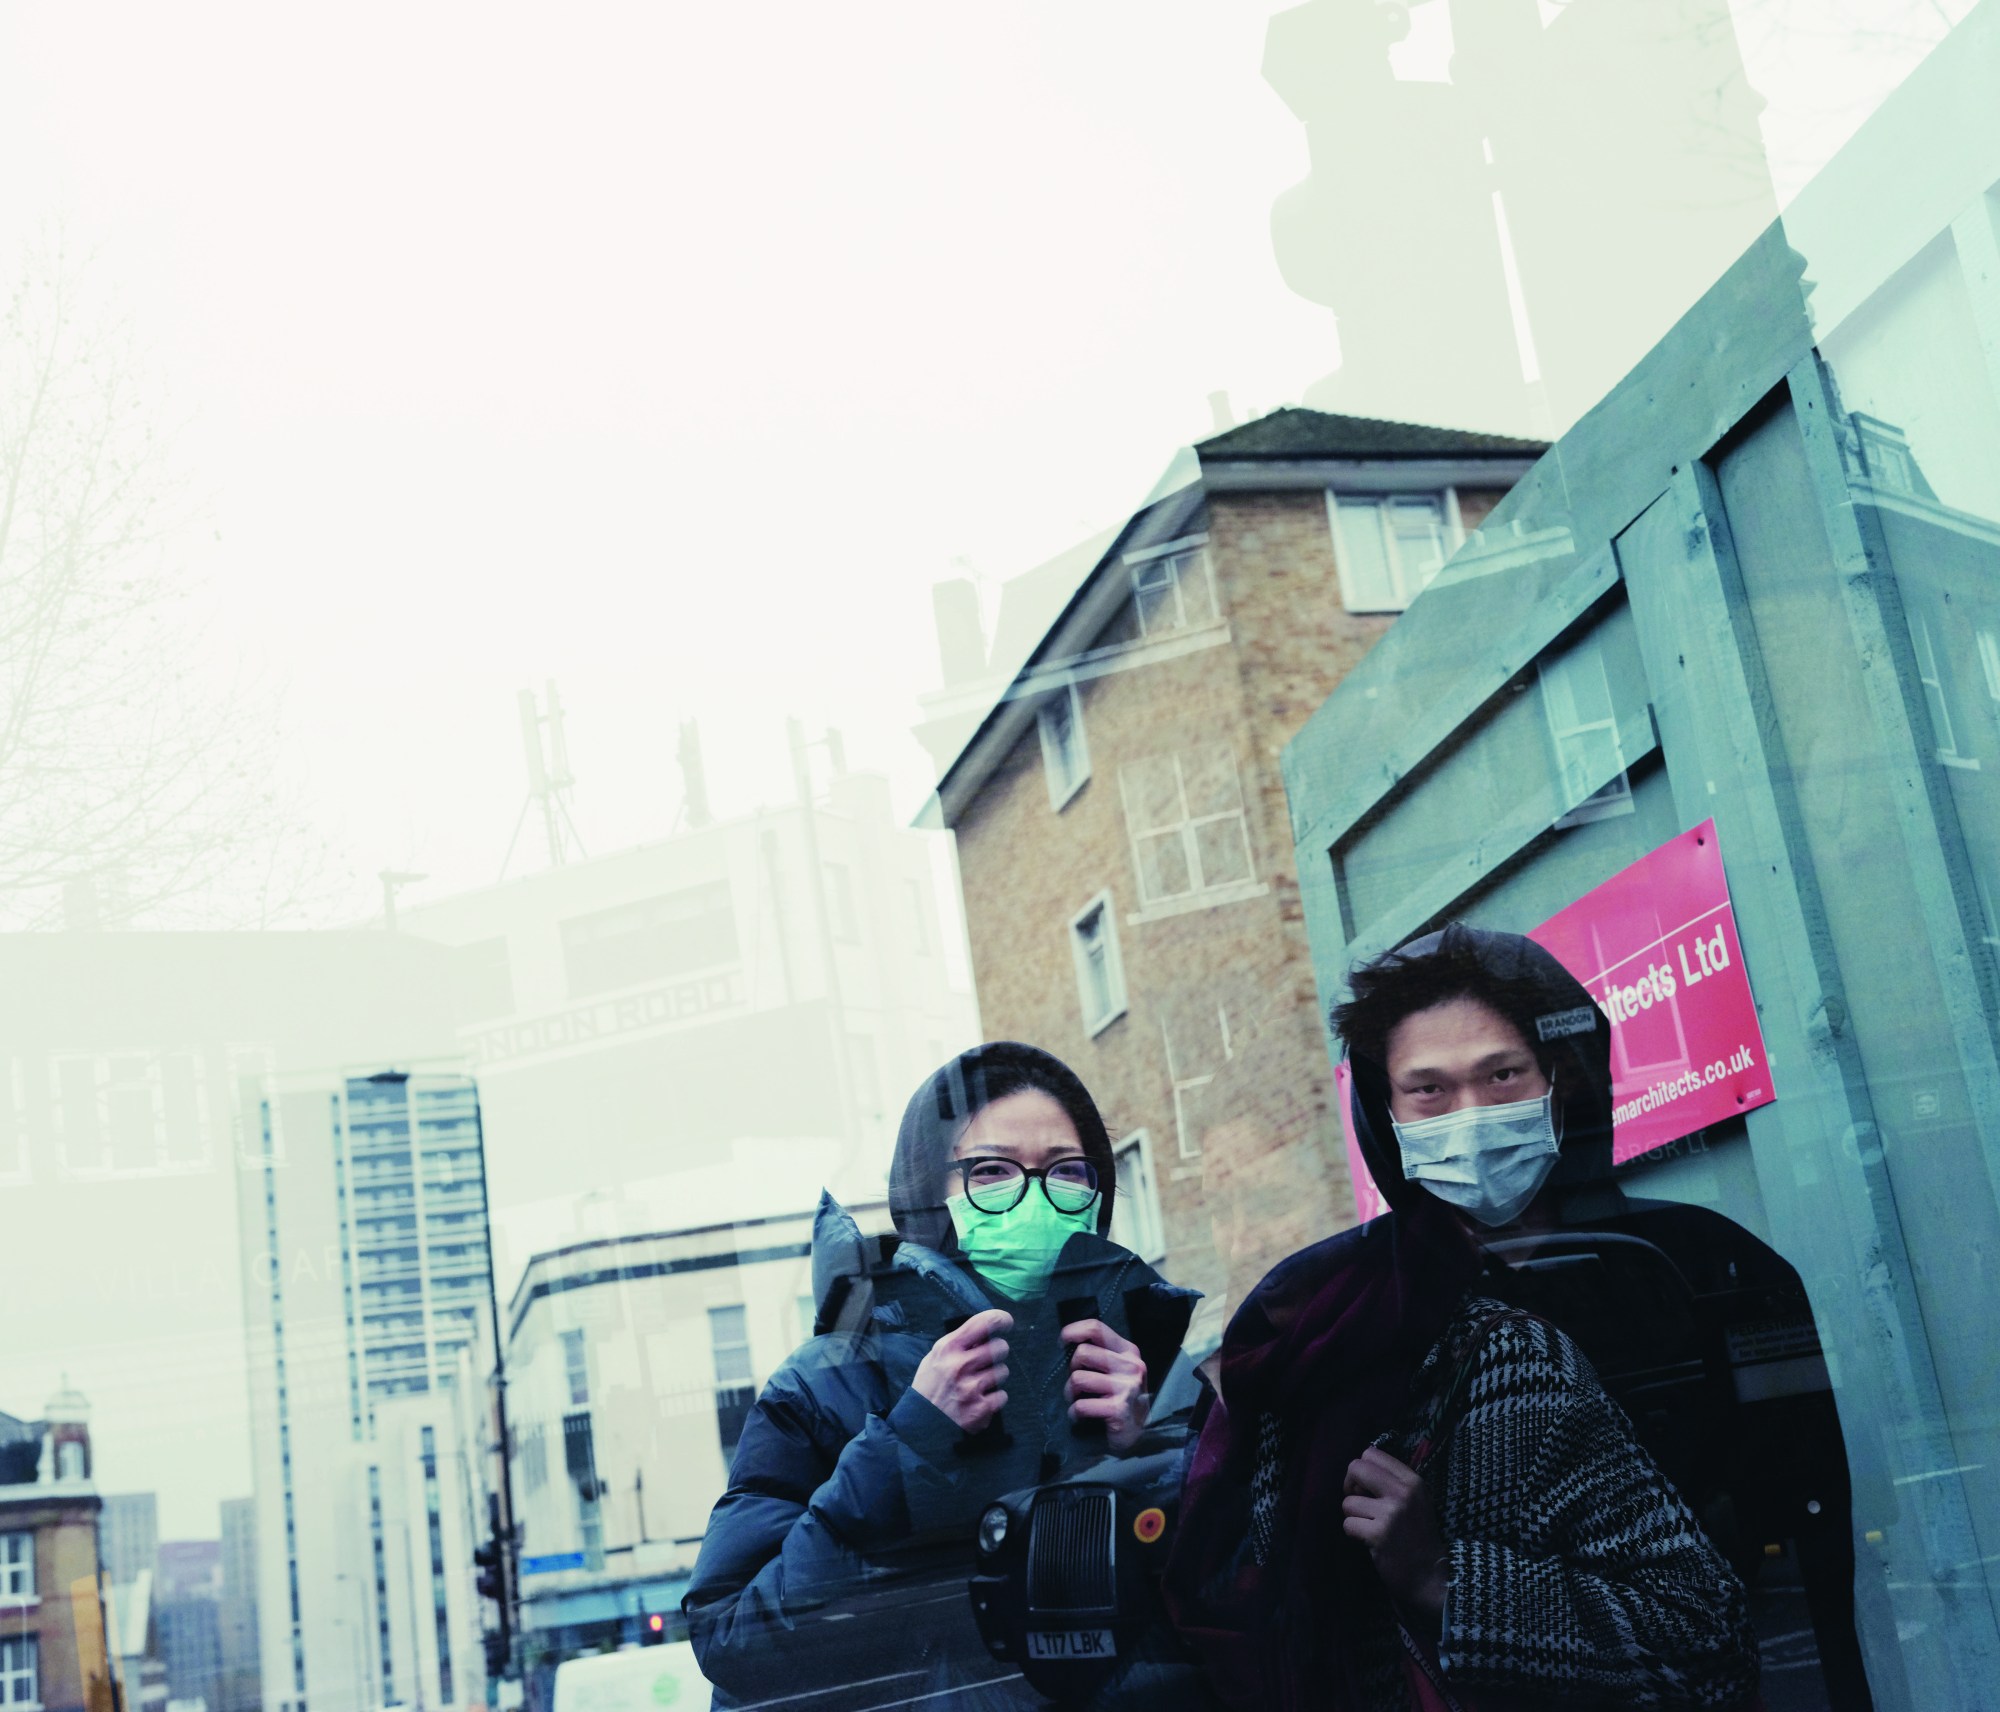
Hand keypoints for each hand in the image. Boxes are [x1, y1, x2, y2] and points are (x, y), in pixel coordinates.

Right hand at [912, 1310, 1012, 1432]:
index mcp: (948, 1348)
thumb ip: (959, 1343)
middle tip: (986, 1361)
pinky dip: (994, 1398)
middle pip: (1000, 1347)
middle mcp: (960, 1366)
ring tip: (977, 1384)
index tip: (1006, 1322)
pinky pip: (1002, 1395)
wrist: (920, 1426)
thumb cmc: (930, 1388)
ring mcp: (971, 1388)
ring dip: (995, 1377)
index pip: (984, 1323)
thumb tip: (986, 1333)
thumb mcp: (935, 1357)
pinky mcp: (980, 1409)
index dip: (1001, 1319)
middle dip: (997, 1352)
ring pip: (1003, 1371)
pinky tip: (979, 1400)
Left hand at [1061, 1319, 1149, 1452]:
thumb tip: (1070, 1343)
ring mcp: (1126, 1387)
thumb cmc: (1123, 1398)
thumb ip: (1102, 1353)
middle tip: (1077, 1384)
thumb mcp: (1119, 1369)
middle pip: (1083, 1353)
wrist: (1140, 1435)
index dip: (1073, 1331)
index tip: (1062, 1342)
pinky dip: (1074, 1413)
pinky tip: (1080, 1416)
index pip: (1096, 1328)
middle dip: (1072, 1369)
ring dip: (1070, 1392)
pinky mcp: (1118, 1409)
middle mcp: (1131, 1366)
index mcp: (1129, 1351)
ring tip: (1076, 1400)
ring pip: (1078, 1378)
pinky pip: (1081, 1405)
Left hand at [1342, 1448, 1448, 1615]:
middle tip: (1359, 1503)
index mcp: (1412, 1480)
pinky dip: (1354, 1533)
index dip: (1362, 1470)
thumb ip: (1391, 1481)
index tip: (1366, 1487)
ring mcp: (1391, 1514)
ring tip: (1370, 1526)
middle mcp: (1403, 1493)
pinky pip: (1348, 1524)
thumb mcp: (1415, 1500)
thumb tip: (1357, 1469)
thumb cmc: (1418, 1534)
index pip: (1372, 1453)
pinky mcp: (1378, 1535)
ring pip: (1348, 1502)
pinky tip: (1369, 1540)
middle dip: (1349, 1485)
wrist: (1430, 1574)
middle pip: (1356, 1468)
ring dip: (1353, 1516)